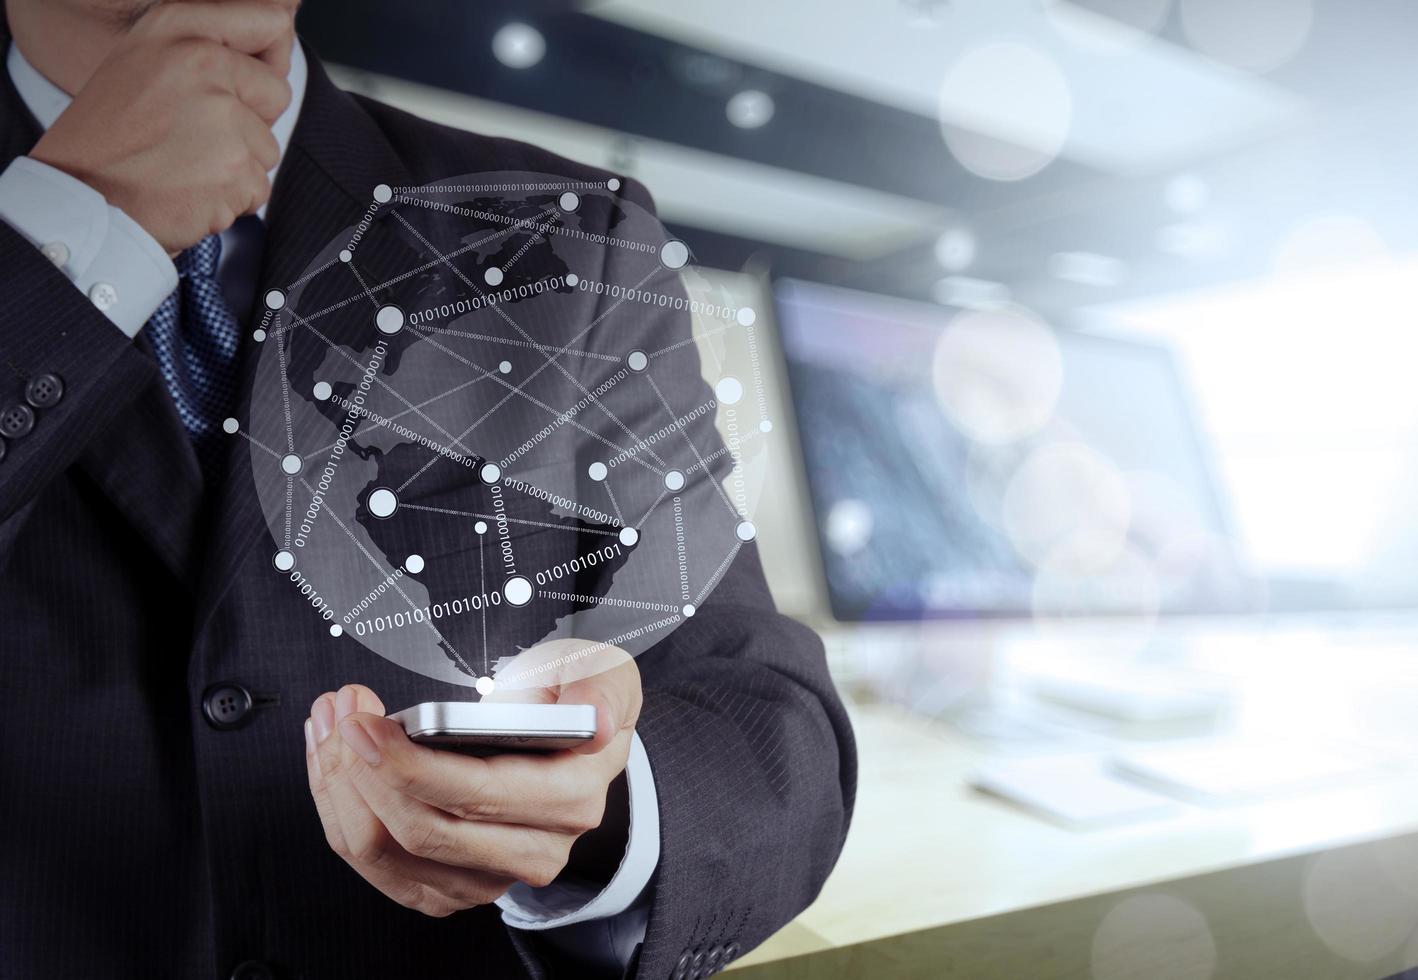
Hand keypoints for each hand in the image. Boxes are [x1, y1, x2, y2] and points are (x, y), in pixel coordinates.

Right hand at [30, 1, 293, 252]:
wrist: (78, 197)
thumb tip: (275, 41)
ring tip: (184, 165)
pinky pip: (258, 188)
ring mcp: (221, 116)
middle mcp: (202, 62)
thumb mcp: (144, 60)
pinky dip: (230, 199)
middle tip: (195, 136)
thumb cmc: (108, 136)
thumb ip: (204, 48)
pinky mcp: (234, 168)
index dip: (269, 59)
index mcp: (178, 27)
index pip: (270, 22)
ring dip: (236, 166)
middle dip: (250, 122)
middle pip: (277, 94)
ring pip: (267, 148)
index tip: (249, 83)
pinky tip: (189, 191)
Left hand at [303, 642, 642, 916]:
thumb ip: (599, 688)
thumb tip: (594, 720)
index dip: (409, 765)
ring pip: (390, 853)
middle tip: (341, 714)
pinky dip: (343, 813)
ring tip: (331, 728)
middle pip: (423, 829)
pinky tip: (335, 764)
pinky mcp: (453, 884)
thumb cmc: (573, 697)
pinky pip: (379, 864)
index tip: (366, 725)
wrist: (572, 736)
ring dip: (341, 790)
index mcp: (571, 794)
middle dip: (361, 770)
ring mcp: (493, 873)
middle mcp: (536, 846)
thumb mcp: (602, 670)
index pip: (476, 795)